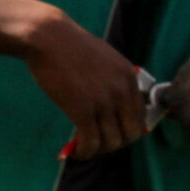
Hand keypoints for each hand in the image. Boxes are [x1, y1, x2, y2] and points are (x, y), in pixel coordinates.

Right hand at [23, 15, 147, 159]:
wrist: (49, 38)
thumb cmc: (70, 45)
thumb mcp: (105, 58)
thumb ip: (115, 79)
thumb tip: (114, 103)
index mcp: (130, 77)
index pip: (140, 116)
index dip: (127, 130)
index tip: (112, 133)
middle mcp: (122, 91)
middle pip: (131, 134)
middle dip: (115, 144)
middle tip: (99, 143)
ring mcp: (103, 102)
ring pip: (111, 142)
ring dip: (98, 150)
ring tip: (84, 148)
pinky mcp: (82, 111)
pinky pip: (91, 142)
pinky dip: (84, 152)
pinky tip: (75, 151)